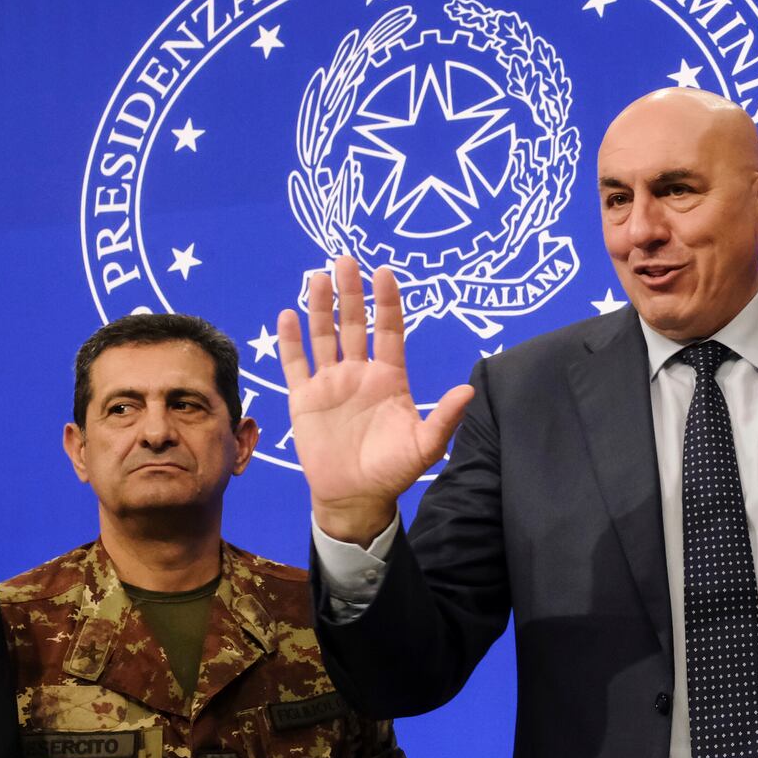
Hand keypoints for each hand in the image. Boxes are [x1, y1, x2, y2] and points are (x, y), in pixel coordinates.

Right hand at [278, 256, 473, 543]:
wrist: (355, 497)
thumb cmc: (394, 470)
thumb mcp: (425, 446)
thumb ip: (445, 418)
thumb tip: (469, 390)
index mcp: (390, 377)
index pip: (389, 330)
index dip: (386, 302)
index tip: (384, 272)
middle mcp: (360, 373)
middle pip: (353, 324)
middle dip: (350, 293)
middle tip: (346, 259)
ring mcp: (331, 383)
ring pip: (323, 336)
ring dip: (321, 307)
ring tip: (319, 276)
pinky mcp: (305, 398)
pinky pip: (295, 364)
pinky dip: (290, 340)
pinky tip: (288, 314)